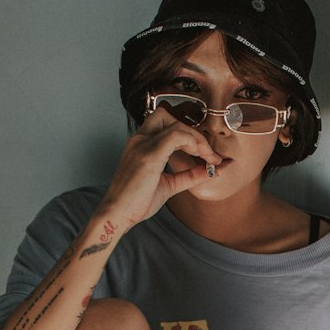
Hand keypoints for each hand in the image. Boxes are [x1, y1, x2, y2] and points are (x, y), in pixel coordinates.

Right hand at [100, 104, 221, 230]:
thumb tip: (212, 170)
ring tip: (207, 157)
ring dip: (197, 138)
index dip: (188, 132)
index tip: (206, 153)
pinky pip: (176, 136)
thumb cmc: (136, 202)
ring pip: (176, 124)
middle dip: (192, 131)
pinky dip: (193, 143)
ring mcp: (143, 144)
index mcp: (142, 143)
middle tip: (207, 153)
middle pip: (169, 115)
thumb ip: (189, 175)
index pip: (166, 122)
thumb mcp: (169, 185)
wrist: (117, 214)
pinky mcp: (149, 155)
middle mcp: (140, 139)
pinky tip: (201, 158)